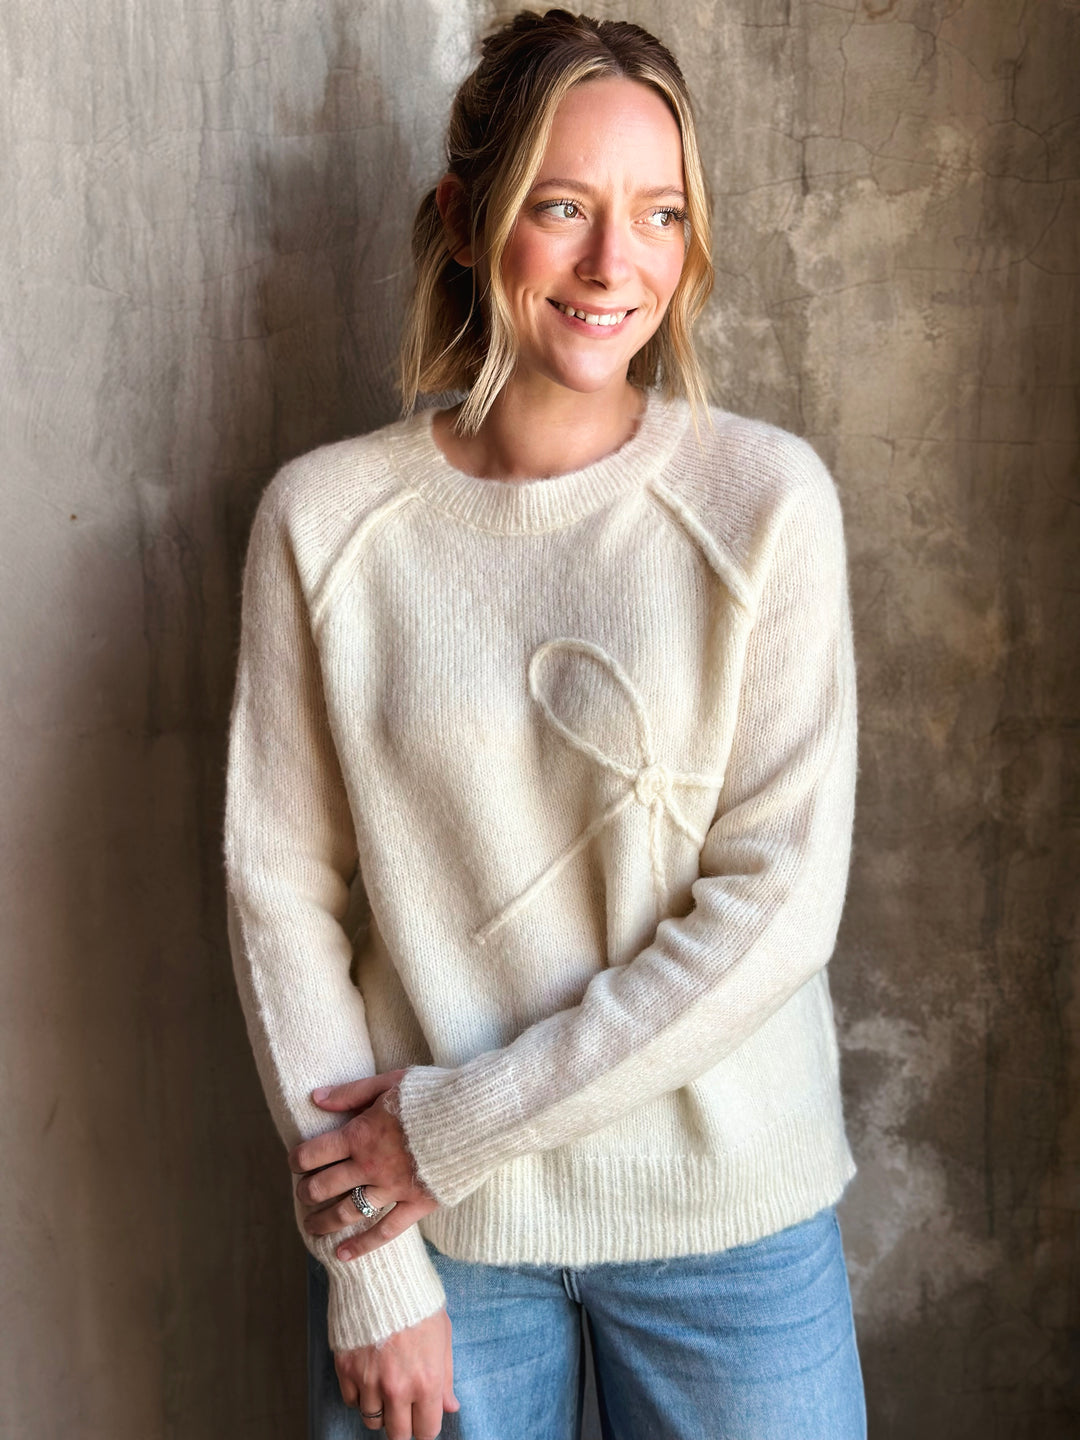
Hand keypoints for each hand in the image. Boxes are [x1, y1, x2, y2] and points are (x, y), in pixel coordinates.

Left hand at [289, 1070, 438, 1259]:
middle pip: (325, 1186)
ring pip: (347, 1212)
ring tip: (312, 1228)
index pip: (314, 1153)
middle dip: (307, 1192)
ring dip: (324, 1222)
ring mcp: (392, 1188)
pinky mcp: (416, 1204)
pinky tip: (343, 1255)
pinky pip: (385, 1231)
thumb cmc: (432, 1093)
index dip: (298, 1160)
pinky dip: (362, 1245)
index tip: (295, 1164)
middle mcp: (370, 1166)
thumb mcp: (390, 1082)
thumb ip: (351, 1093)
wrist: (474, 1115)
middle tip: (302, 1194)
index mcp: (360, 1134)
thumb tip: (316, 1098)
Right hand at [335, 1305, 458, 1439]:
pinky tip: (368, 1376)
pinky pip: (351, 1401)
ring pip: (372, 1420)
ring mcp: (369, 1381)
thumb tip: (451, 1406)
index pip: (426, 1430)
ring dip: (380, 1410)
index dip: (426, 1426)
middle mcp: (397, 1388)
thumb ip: (446, 1376)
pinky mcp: (346, 1369)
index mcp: (426, 1381)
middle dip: (403, 1426)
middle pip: (397, 1434)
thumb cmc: (418, 1300)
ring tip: (386, 1388)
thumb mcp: (442, 1335)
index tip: (423, 1418)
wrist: (382, 1273)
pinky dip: (359, 1395)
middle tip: (404, 1409)